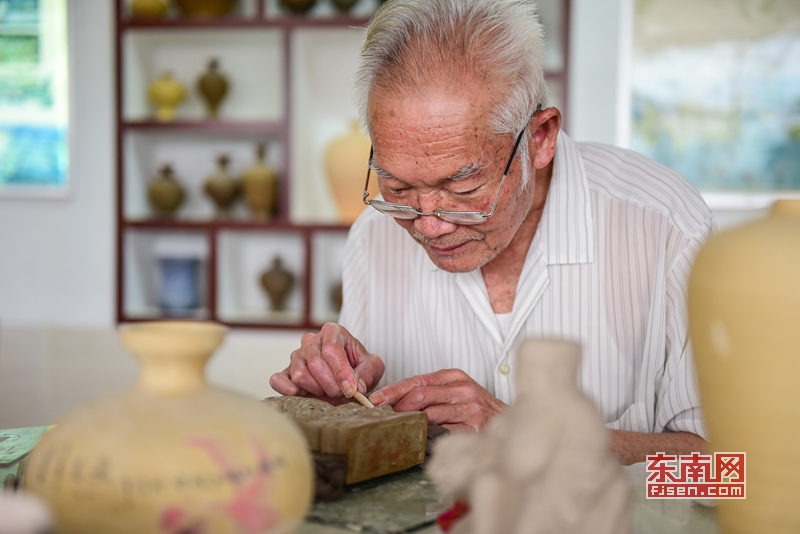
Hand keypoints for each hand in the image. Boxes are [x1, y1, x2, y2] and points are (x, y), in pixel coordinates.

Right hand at [269, 323, 384, 402]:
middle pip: (316, 364)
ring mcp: (296, 355)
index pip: (331, 350)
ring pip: (300, 375)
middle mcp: (311, 340)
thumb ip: (368, 373)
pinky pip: (278, 380)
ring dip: (317, 390)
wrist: (345, 378)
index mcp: (332, 332)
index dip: (341, 373)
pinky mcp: (285, 372)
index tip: (351, 390)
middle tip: (342, 393)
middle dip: (332, 385)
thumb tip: (356, 386)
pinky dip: (288, 390)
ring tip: (328, 391)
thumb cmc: (358, 368)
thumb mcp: (373, 367)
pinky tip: (303, 395)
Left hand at [369, 369, 505, 430]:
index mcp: (455, 376)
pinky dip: (426, 433)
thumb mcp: (457, 394)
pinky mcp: (474, 424)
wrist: (512, 424)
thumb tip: (399, 403)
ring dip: (407, 420)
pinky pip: (442, 429)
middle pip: (419, 393)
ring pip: (428, 411)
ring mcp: (470, 405)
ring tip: (394, 426)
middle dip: (395, 404)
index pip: (417, 380)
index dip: (393, 389)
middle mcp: (462, 387)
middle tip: (379, 414)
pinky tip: (416, 437)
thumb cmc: (480, 411)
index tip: (375, 399)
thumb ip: (433, 394)